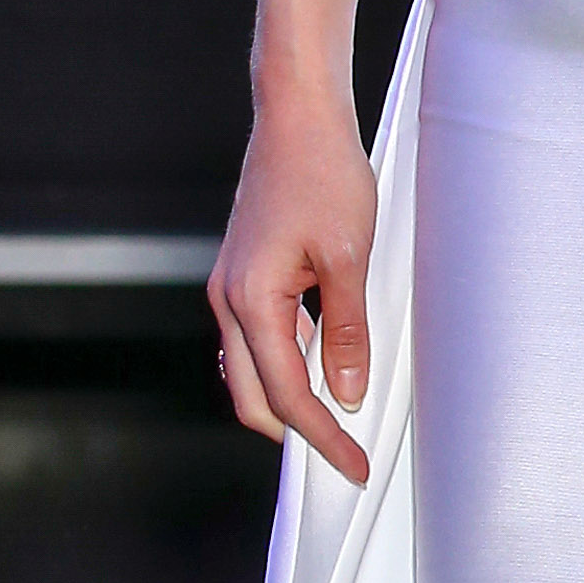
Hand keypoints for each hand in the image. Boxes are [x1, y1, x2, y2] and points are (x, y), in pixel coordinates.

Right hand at [210, 90, 378, 488]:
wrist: (297, 117)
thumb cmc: (324, 175)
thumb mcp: (349, 258)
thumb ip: (345, 331)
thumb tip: (346, 391)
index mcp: (251, 300)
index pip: (285, 394)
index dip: (322, 437)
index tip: (354, 465)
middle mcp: (229, 300)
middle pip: (252, 396)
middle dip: (296, 433)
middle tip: (344, 454)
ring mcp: (230, 288)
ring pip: (251, 370)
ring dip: (290, 399)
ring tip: (342, 415)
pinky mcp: (243, 276)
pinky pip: (258, 340)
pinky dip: (286, 365)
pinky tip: (324, 365)